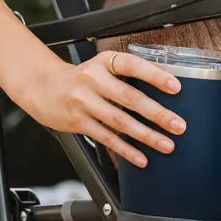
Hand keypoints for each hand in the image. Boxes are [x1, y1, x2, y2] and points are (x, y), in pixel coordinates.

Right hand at [19, 51, 185, 168]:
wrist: (42, 86)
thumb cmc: (81, 77)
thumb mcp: (101, 66)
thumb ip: (126, 74)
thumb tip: (164, 88)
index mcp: (104, 62)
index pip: (132, 66)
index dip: (154, 75)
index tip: (176, 86)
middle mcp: (93, 80)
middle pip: (129, 98)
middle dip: (157, 114)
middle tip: (178, 125)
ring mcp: (84, 102)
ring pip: (120, 122)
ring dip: (146, 136)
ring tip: (167, 144)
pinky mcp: (77, 122)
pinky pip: (106, 138)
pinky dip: (126, 150)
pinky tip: (141, 158)